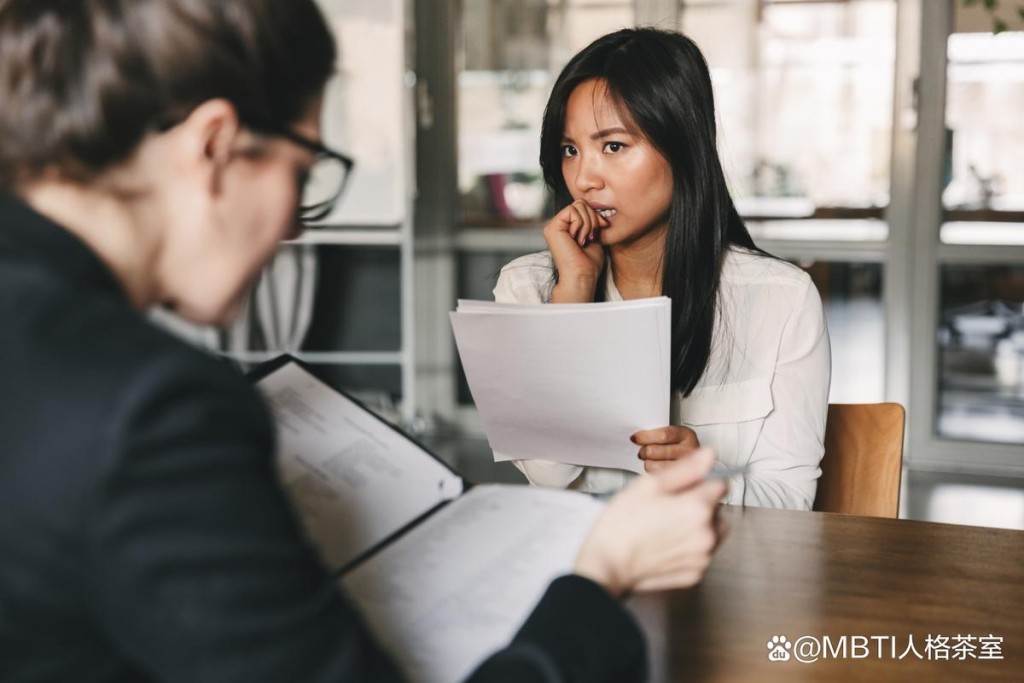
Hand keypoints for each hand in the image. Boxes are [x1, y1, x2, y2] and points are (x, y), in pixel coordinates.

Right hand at [542, 199, 607, 302]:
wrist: (582, 275)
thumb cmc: (589, 263)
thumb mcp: (593, 235)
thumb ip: (591, 221)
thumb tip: (596, 207)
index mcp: (566, 227)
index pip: (583, 207)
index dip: (595, 215)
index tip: (600, 230)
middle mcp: (558, 225)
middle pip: (581, 203)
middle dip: (592, 218)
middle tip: (591, 236)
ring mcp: (553, 226)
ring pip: (578, 205)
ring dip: (588, 223)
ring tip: (584, 239)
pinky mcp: (552, 227)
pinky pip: (572, 211)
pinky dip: (581, 224)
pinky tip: (578, 239)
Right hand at [574, 448, 726, 596]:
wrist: (607, 564)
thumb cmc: (622, 524)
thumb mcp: (649, 486)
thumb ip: (685, 469)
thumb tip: (709, 455)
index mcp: (698, 508)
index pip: (720, 485)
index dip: (701, 482)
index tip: (682, 487)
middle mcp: (707, 535)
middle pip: (719, 510)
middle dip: (701, 505)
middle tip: (670, 507)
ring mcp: (702, 557)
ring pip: (713, 532)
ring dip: (699, 526)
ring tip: (668, 526)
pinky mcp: (695, 573)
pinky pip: (702, 553)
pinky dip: (690, 547)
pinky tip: (667, 543)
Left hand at [633, 425, 700, 473]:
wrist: (697, 467)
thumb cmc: (680, 450)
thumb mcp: (674, 437)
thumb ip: (659, 436)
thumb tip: (637, 438)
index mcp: (686, 435)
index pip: (663, 435)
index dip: (646, 436)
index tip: (636, 438)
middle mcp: (690, 451)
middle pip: (656, 451)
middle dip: (644, 451)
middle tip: (642, 452)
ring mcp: (686, 468)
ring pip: (654, 465)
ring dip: (648, 463)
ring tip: (650, 461)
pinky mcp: (681, 482)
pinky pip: (657, 477)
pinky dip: (652, 474)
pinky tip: (656, 470)